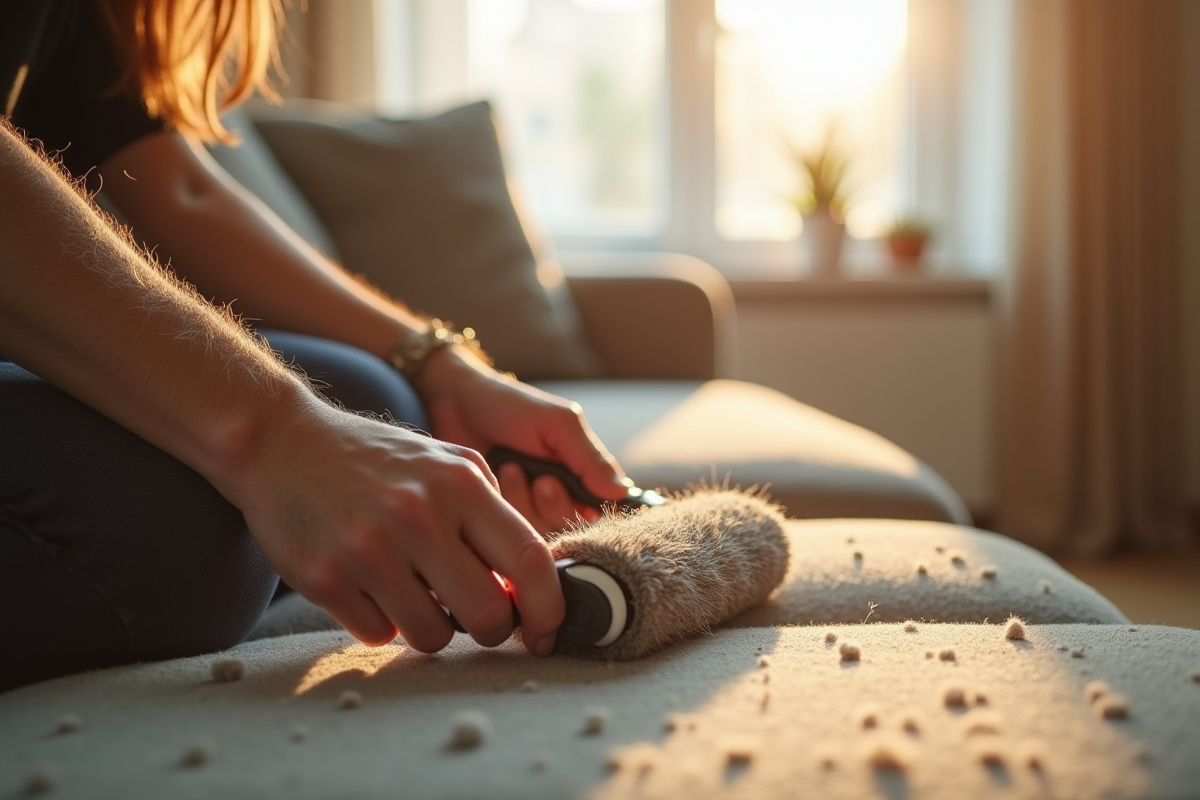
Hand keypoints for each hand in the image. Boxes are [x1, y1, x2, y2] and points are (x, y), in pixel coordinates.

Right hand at [229, 396, 565, 656]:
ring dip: (432, 628)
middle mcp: (418, 515)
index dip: (548, 608)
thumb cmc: (376, 460)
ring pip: (433, 636)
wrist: (281, 442)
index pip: (530, 560)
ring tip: (415, 594)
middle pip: (487, 614)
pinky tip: (368, 585)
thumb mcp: (445, 464)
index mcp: (460, 483)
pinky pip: (379, 633)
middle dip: (490, 629)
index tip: (545, 630)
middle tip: (476, 618)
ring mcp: (369, 549)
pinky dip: (382, 621)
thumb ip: (491, 515)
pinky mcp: (325, 578)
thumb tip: (529, 586)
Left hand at [418, 345, 628, 533]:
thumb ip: (590, 457)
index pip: (604, 508)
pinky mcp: (500, 517)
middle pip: (574, 526)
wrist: (453, 402)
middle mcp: (560, 493)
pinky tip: (498, 477)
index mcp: (581, 471)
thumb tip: (621, 493)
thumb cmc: (509, 406)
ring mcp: (528, 507)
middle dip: (556, 503)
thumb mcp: (556, 423)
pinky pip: (513, 531)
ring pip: (543, 531)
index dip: (591, 508)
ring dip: (527, 501)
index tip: (568, 486)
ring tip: (511, 468)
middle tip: (541, 479)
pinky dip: (506, 505)